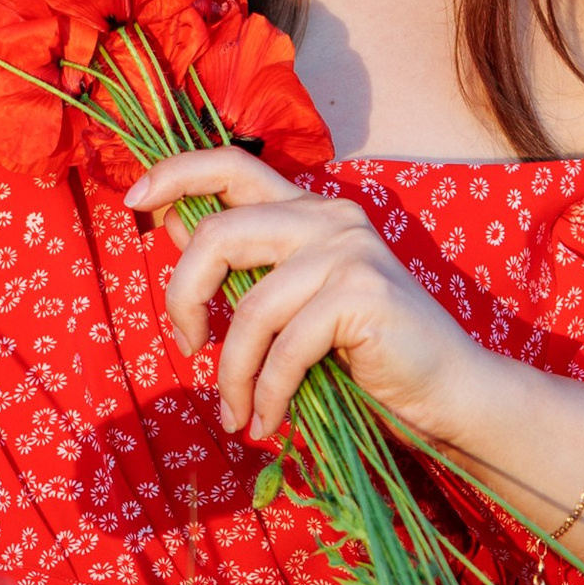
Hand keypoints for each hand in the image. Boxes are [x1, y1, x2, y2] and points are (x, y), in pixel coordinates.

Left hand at [126, 146, 489, 446]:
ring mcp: (347, 251)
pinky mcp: (361, 294)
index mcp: (310, 209)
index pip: (232, 163)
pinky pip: (284, 349)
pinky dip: (267, 394)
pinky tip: (270, 421)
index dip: (176, 173)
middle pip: (219, 233)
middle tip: (186, 347)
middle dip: (183, 296)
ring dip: (232, 373)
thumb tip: (172, 230)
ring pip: (248, 307)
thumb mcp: (295, 301)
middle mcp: (328, 216)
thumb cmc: (366, 352)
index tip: (135, 201)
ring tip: (236, 414)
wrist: (448, 389)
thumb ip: (247, 266)